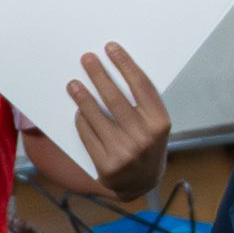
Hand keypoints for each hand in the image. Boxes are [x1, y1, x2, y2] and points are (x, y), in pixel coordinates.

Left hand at [67, 44, 168, 203]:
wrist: (142, 184)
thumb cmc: (148, 145)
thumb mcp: (155, 125)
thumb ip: (142, 103)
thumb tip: (114, 71)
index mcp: (160, 123)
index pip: (140, 86)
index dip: (125, 64)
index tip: (111, 48)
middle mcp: (143, 138)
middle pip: (115, 98)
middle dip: (98, 75)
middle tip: (87, 59)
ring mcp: (124, 153)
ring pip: (96, 116)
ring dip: (83, 97)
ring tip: (73, 84)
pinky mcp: (106, 165)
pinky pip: (88, 135)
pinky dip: (82, 120)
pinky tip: (78, 110)